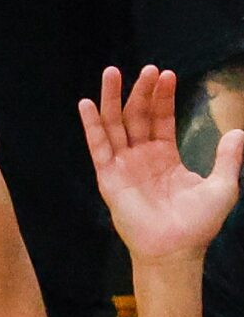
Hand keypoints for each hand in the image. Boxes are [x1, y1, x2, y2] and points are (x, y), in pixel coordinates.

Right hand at [81, 65, 241, 261]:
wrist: (176, 248)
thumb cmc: (198, 224)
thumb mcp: (223, 186)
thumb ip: (228, 158)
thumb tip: (238, 131)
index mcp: (164, 157)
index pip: (160, 119)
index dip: (163, 97)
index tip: (167, 74)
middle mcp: (140, 157)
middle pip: (136, 116)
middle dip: (140, 91)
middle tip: (146, 68)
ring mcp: (123, 165)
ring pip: (114, 124)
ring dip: (113, 98)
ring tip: (113, 72)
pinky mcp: (108, 176)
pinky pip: (97, 146)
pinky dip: (91, 125)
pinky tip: (87, 104)